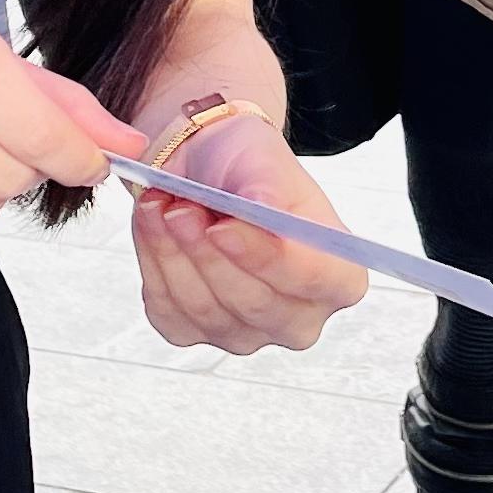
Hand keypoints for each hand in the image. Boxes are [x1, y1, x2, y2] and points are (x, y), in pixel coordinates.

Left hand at [126, 104, 368, 354]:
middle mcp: (298, 317)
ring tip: (162, 204)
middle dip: (208, 252)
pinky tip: (154, 226)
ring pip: (204, 308)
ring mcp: (245, 334)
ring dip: (174, 252)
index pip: (313, 279)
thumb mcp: (265, 158)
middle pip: (255, 303)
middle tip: (180, 207)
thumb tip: (263, 207)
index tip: (223, 226)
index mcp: (338, 276)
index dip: (267, 258)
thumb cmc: (248, 167)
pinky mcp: (193, 333)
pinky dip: (154, 262)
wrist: (207, 170)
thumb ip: (268, 184)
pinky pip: (168, 309)